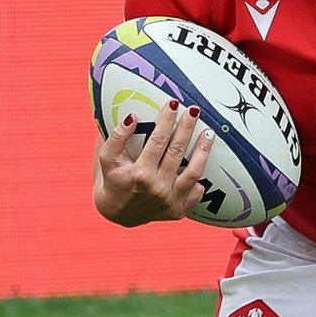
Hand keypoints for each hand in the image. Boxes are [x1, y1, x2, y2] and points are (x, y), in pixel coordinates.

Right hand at [93, 101, 215, 226]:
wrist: (116, 213)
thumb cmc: (111, 180)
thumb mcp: (106, 158)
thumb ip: (117, 137)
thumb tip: (132, 116)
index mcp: (140, 174)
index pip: (158, 141)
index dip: (167, 120)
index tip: (173, 104)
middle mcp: (157, 188)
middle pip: (177, 152)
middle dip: (187, 128)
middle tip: (194, 110)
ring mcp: (170, 201)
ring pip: (194, 172)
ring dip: (203, 151)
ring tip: (209, 133)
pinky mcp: (178, 211)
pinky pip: (195, 194)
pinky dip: (200, 181)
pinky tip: (201, 164)